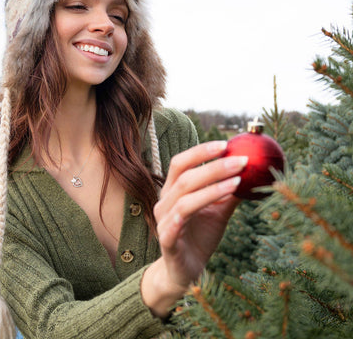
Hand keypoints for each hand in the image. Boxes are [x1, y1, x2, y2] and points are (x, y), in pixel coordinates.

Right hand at [141, 141, 247, 316]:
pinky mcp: (167, 241)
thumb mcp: (218, 211)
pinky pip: (177, 223)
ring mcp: (164, 221)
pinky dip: (194, 211)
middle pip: (184, 177)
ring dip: (211, 187)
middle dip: (212, 166)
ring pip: (184, 198)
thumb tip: (252, 172)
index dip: (201, 151)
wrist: (185, 271)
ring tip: (238, 180)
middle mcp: (164, 202)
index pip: (181, 163)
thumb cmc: (200, 235)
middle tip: (240, 160)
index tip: (226, 144)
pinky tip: (213, 207)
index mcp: (173, 191)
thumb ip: (229, 193)